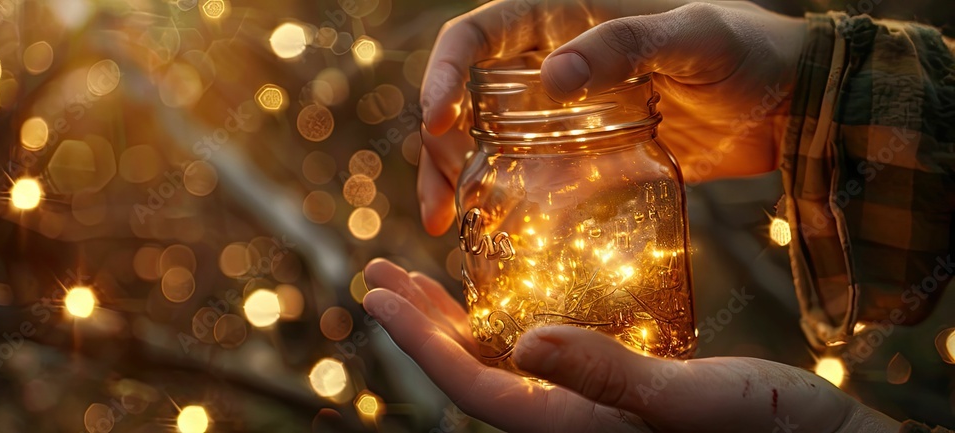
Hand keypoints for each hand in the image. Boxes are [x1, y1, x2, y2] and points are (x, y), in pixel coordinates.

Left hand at [362, 259, 899, 432]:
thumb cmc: (767, 430)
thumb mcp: (689, 401)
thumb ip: (608, 378)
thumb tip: (524, 343)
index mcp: (571, 425)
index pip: (472, 385)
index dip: (418, 342)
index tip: (374, 294)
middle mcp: (568, 415)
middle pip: (471, 369)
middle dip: (420, 322)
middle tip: (375, 272)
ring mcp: (589, 402)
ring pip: (499, 357)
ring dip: (453, 315)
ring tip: (412, 277)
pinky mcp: (615, 383)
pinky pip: (542, 350)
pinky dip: (507, 315)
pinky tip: (501, 290)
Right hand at [418, 0, 806, 234]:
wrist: (789, 106)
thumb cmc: (747, 50)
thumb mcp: (692, 37)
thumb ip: (625, 45)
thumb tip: (551, 77)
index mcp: (567, 18)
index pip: (481, 32)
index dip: (444, 70)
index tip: (435, 120)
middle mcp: (552, 63)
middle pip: (467, 94)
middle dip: (439, 142)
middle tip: (439, 197)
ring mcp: (564, 116)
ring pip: (486, 139)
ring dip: (456, 177)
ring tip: (444, 223)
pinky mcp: (582, 158)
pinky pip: (528, 177)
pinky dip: (502, 203)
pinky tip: (489, 234)